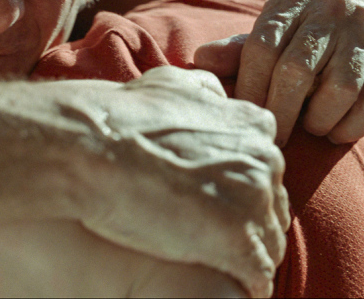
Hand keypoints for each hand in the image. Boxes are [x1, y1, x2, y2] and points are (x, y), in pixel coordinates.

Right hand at [61, 66, 288, 297]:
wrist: (91, 146)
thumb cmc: (121, 115)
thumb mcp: (170, 83)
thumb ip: (203, 90)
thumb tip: (214, 94)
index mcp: (253, 126)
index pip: (266, 171)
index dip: (240, 192)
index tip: (216, 205)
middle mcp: (264, 160)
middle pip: (272, 207)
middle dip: (247, 224)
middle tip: (211, 237)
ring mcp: (254, 201)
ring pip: (269, 244)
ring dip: (246, 257)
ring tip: (215, 265)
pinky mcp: (237, 241)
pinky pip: (258, 277)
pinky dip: (244, 285)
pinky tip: (224, 283)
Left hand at [195, 0, 363, 143]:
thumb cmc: (308, 40)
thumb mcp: (273, 37)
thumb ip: (238, 51)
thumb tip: (199, 60)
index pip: (261, 46)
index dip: (250, 88)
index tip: (247, 116)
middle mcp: (332, 4)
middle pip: (296, 70)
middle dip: (281, 112)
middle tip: (276, 137)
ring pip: (337, 91)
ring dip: (318, 121)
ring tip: (310, 126)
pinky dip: (347, 128)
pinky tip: (336, 129)